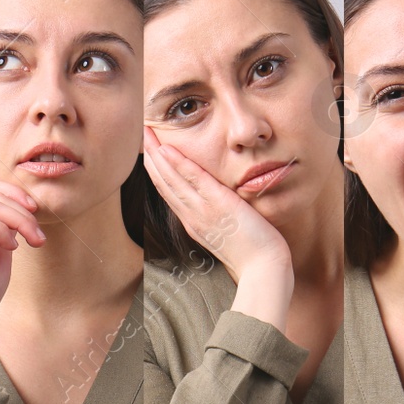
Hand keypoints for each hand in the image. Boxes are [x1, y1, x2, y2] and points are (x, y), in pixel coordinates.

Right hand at [0, 179, 42, 375]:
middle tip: (39, 236)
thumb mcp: (4, 250)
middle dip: (22, 211)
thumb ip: (10, 227)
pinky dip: (0, 229)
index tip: (35, 210)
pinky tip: (10, 247)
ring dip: (18, 220)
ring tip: (32, 242)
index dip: (13, 192)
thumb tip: (24, 208)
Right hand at [144, 127, 293, 328]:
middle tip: (140, 133)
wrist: (264, 269)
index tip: (149, 150)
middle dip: (150, 157)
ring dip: (157, 155)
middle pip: (164, 183)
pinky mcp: (219, 206)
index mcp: (194, 222)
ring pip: (172, 179)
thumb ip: (219, 216)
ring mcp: (203, 212)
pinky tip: (166, 149)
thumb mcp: (228, 232)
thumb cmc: (253, 253)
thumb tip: (218, 202)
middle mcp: (192, 216)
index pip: (169, 191)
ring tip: (146, 133)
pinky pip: (194, 181)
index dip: (157, 169)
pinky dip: (178, 164)